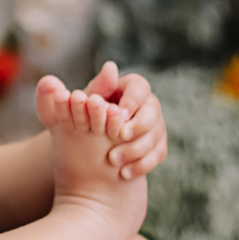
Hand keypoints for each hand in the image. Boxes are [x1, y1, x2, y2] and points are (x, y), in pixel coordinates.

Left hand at [86, 62, 167, 177]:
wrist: (84, 147)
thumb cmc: (81, 117)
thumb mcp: (80, 104)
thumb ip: (95, 86)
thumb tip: (110, 66)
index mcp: (128, 88)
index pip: (139, 86)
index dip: (132, 99)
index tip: (119, 113)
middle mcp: (145, 104)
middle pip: (153, 109)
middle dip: (139, 124)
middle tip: (120, 136)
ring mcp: (154, 124)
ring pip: (157, 134)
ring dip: (136, 148)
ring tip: (113, 160)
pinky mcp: (157, 144)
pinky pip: (158, 154)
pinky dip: (142, 164)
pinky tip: (124, 173)